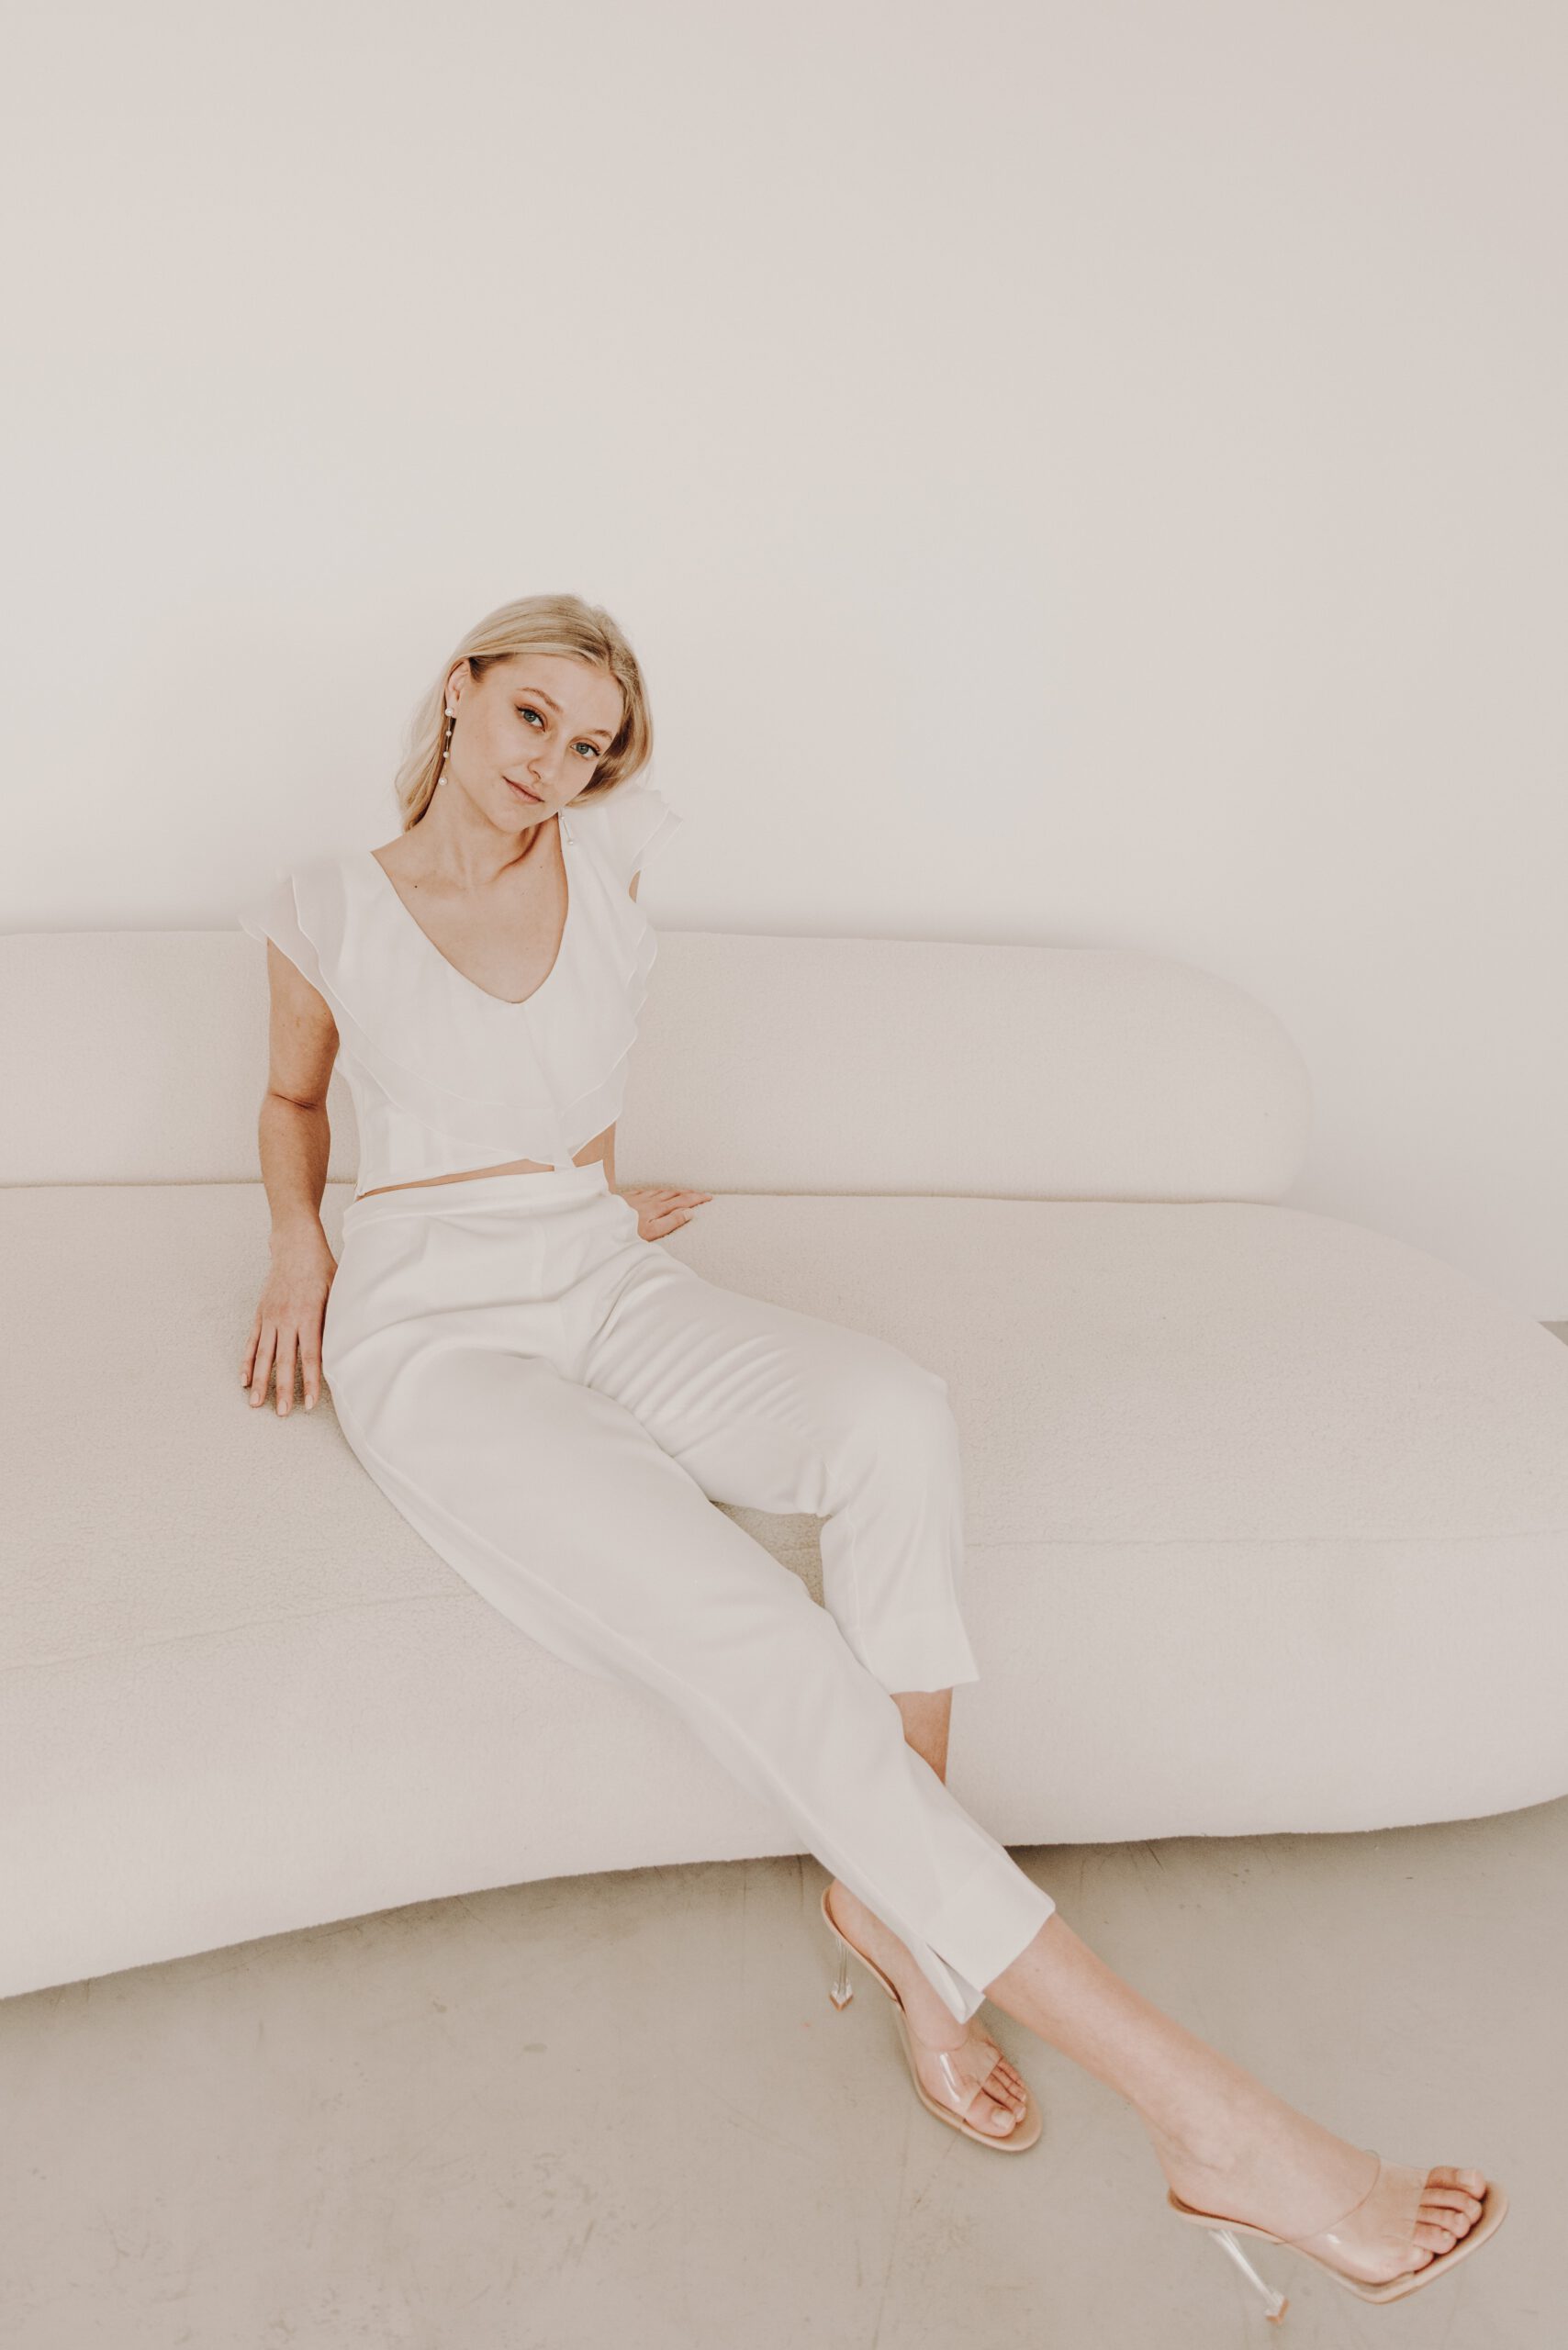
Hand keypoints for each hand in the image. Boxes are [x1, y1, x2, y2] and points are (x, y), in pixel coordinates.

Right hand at [243, 1227, 336, 1414]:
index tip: (309, 1402)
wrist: (294, 1245)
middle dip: (283, 1389)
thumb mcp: (337, 1289)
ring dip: (260, 1381)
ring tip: (256, 1404)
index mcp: (308, 1314)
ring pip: (262, 1355)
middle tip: (283, 1413)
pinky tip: (244, 1380)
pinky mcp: (260, 1314)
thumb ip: (338, 1317)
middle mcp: (286, 1319)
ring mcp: (270, 1317)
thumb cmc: (321, 1268)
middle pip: (283, 1361)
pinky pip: (250, 1342)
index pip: (310, 1355)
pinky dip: (246, 1362)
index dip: (309, 1380)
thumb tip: (348, 1345)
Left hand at [619, 1185, 713, 1241]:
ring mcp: (639, 1197)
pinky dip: (659, 1189)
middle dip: (689, 1192)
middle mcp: (650, 1200)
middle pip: (674, 1193)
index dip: (697, 1198)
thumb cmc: (627, 1231)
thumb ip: (671, 1221)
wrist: (602, 1223)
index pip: (682, 1201)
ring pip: (662, 1190)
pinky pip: (648, 1190)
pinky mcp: (628, 1197)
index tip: (709, 1197)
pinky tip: (658, 1190)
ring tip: (685, 1190)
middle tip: (702, 1192)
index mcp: (658, 1209)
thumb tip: (690, 1212)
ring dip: (676, 1189)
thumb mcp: (652, 1232)